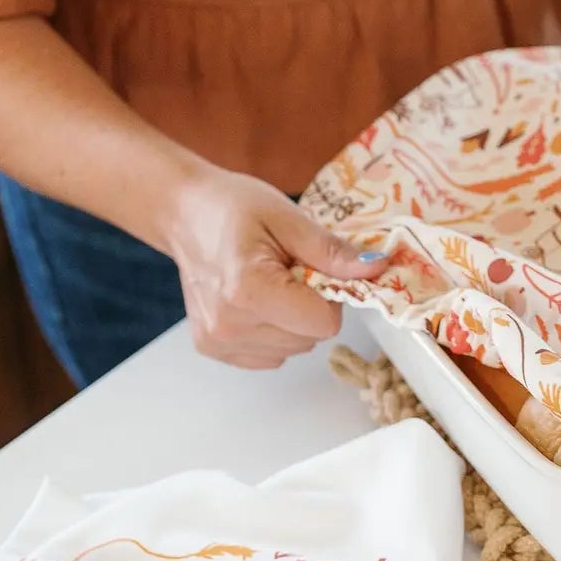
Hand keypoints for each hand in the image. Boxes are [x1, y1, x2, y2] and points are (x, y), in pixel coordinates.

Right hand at [162, 168, 385, 369]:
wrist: (184, 213)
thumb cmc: (232, 207)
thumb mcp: (289, 218)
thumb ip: (332, 253)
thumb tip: (377, 270)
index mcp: (248, 290)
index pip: (324, 323)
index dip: (329, 295)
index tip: (309, 268)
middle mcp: (229, 325)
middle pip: (309, 339)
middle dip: (310, 306)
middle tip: (287, 270)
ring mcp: (218, 341)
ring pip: (292, 349)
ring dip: (291, 320)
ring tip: (268, 283)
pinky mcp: (212, 348)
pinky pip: (269, 354)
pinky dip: (272, 331)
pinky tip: (255, 301)